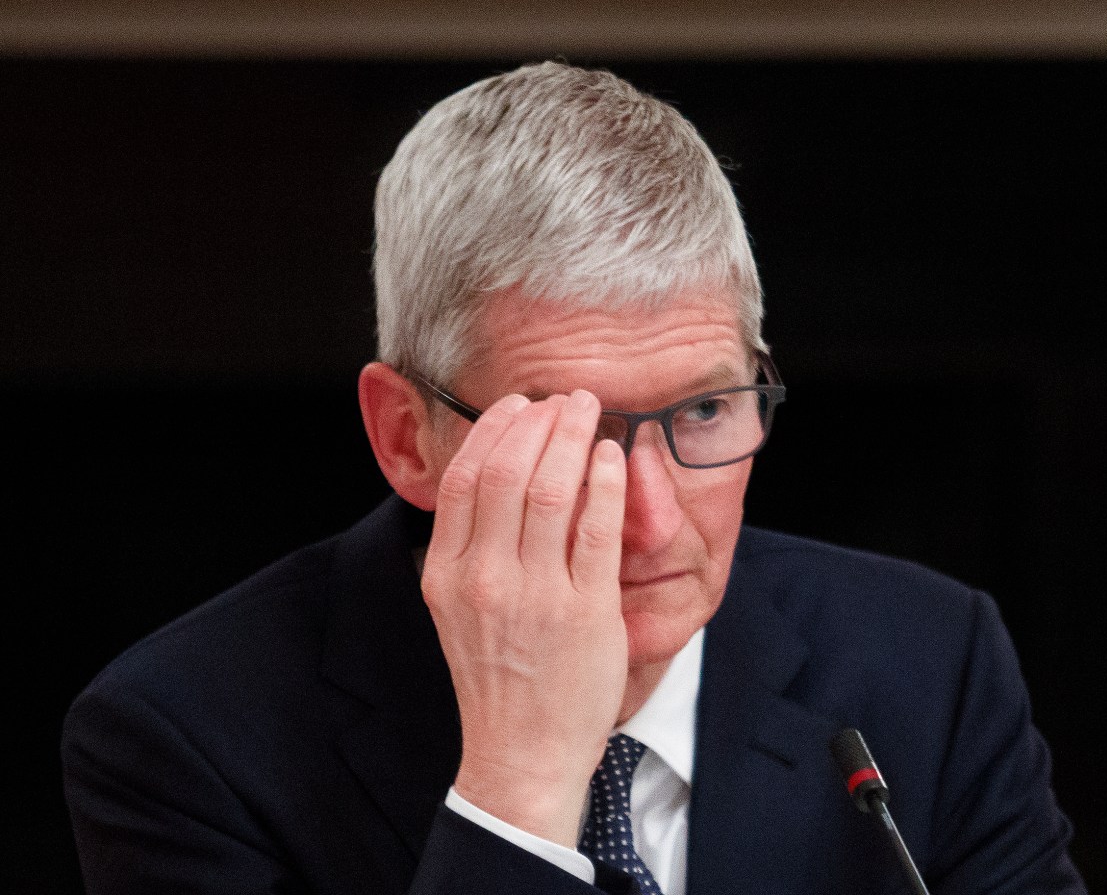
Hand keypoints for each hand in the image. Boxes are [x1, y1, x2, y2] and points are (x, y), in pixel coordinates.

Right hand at [420, 390, 627, 846]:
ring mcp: (536, 595)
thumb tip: (493, 477)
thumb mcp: (458, 609)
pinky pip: (596, 528)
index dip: (494, 430)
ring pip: (552, 489)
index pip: (465, 478)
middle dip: (539, 421)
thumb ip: (470, 548)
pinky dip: (606, 481)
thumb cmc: (498, 677)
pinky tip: (614, 457)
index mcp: (448, 575)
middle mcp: (486, 579)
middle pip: (508, 472)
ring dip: (574, 437)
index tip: (517, 405)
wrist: (521, 753)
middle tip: (565, 398)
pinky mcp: (585, 611)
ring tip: (591, 411)